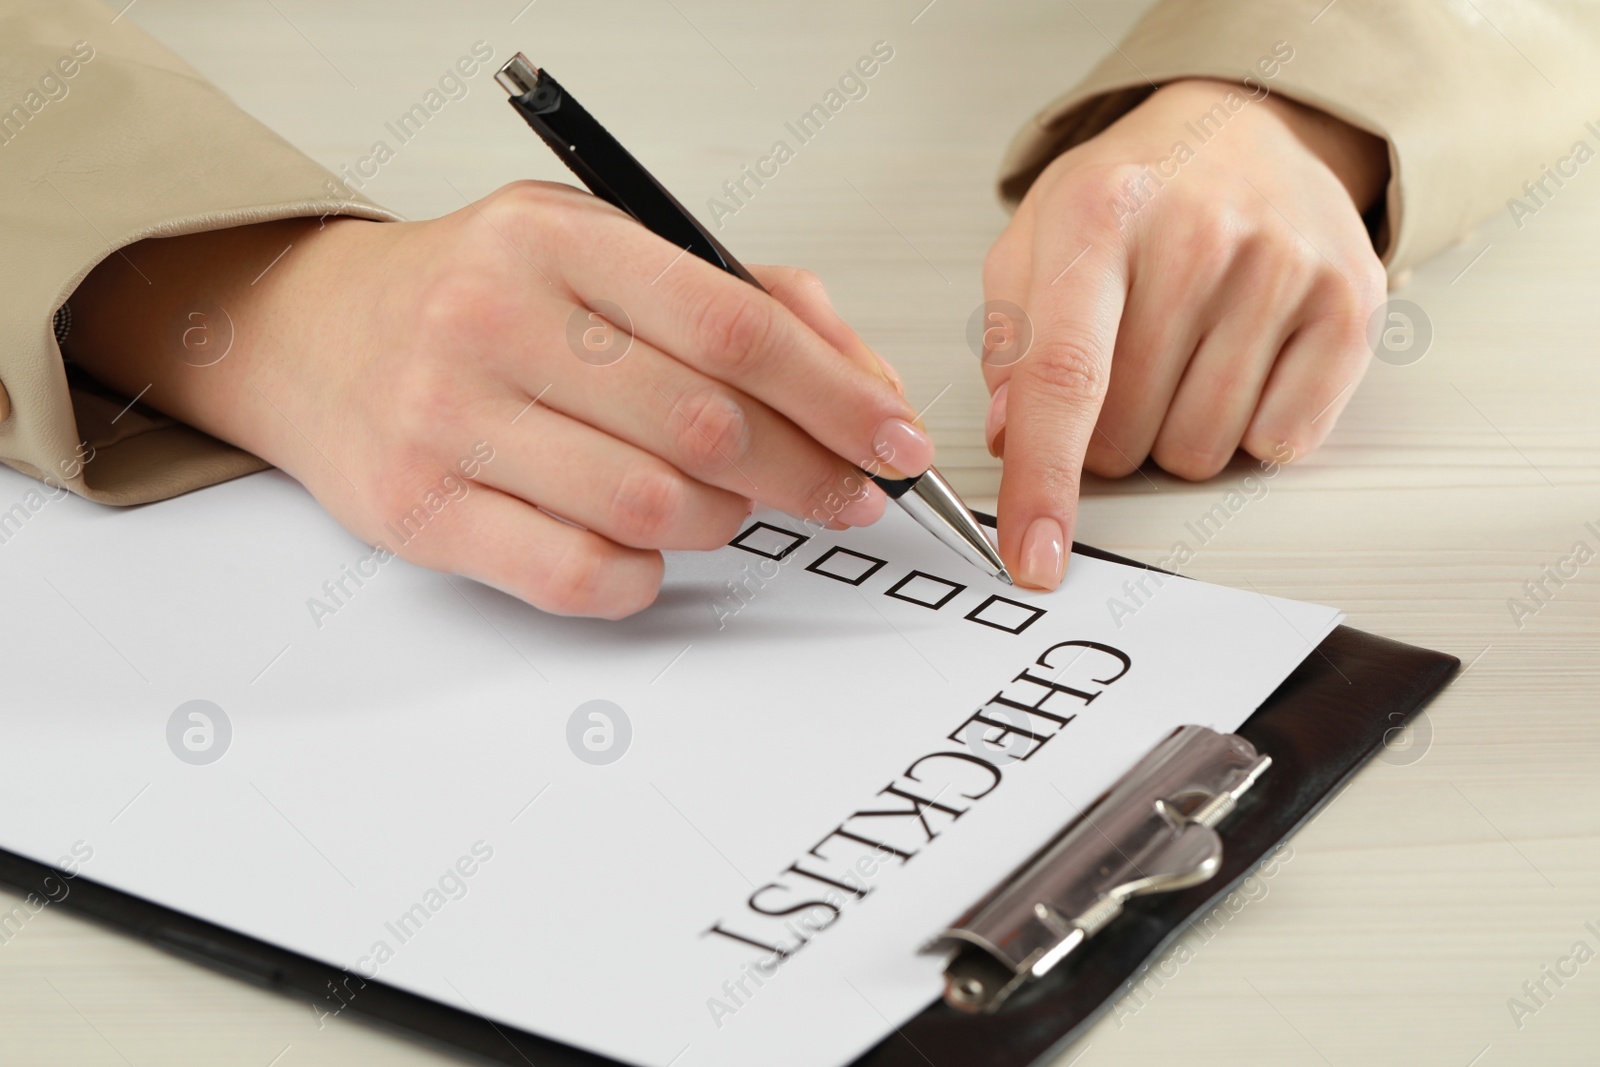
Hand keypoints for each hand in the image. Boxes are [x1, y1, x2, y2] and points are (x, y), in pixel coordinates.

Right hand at [68, 181, 931, 617]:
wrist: (313, 334)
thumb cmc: (476, 293)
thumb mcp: (601, 247)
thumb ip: (739, 294)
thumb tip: (860, 379)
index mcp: (557, 241)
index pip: (737, 325)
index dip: (839, 394)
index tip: (895, 439)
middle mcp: (495, 320)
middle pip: (707, 426)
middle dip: (808, 474)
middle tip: (847, 491)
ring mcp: (449, 421)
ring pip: (654, 508)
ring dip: (726, 521)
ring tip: (730, 503)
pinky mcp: (421, 513)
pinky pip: (580, 575)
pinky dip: (644, 576)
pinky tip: (648, 546)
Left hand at [982, 78, 1388, 588]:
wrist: (1245, 130)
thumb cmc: (1133, 198)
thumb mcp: (1036, 243)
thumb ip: (1009, 343)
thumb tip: (1009, 438)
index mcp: (1099, 217)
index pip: (1063, 377)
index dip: (1042, 481)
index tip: (1032, 557)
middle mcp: (1198, 237)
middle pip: (1128, 438)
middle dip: (1105, 435)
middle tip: (1123, 366)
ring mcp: (1284, 268)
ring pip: (1201, 453)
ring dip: (1175, 433)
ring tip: (1183, 354)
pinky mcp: (1353, 303)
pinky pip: (1280, 443)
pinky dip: (1250, 428)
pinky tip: (1241, 360)